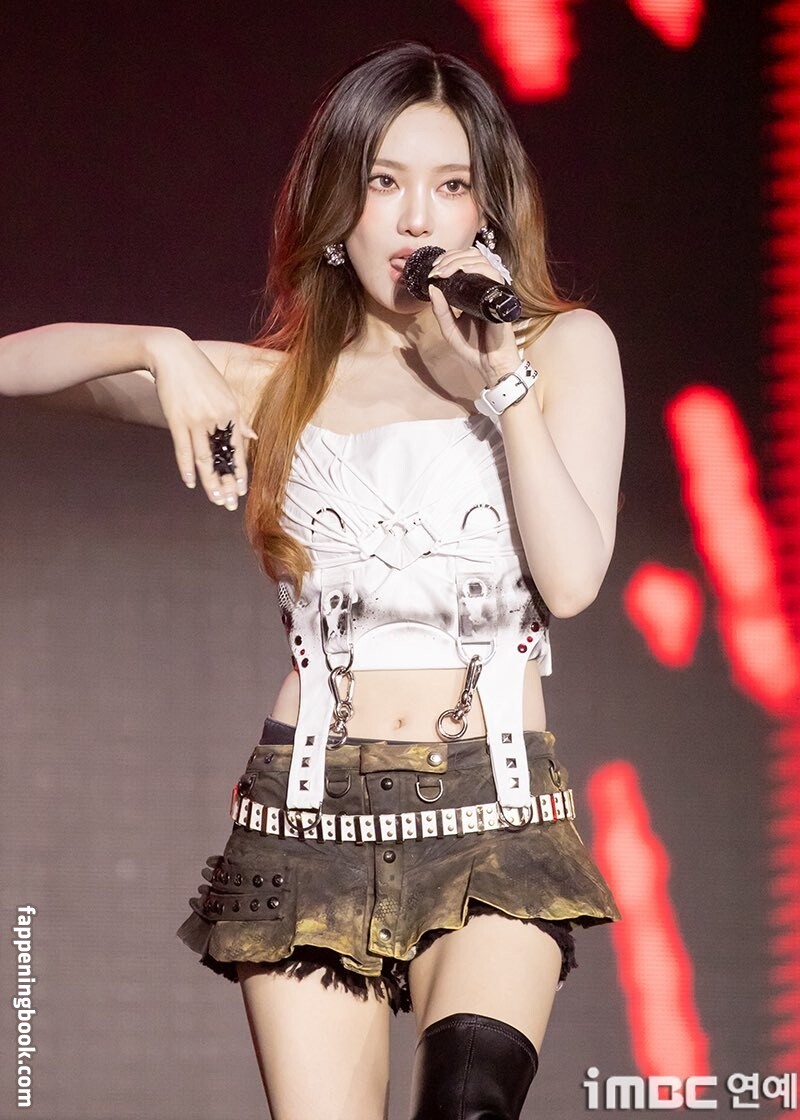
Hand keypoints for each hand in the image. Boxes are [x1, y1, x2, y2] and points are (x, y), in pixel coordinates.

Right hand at [147, 330, 257, 509]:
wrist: (173, 354)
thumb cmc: (200, 374)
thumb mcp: (225, 393)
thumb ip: (238, 418)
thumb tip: (253, 438)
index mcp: (232, 412)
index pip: (238, 449)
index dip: (240, 472)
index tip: (242, 491)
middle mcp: (217, 418)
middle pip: (223, 459)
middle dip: (226, 485)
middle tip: (229, 505)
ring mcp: (197, 420)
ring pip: (204, 459)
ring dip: (209, 483)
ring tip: (214, 499)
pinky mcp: (177, 420)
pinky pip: (183, 449)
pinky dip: (186, 468)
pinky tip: (190, 483)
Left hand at [426, 247, 521, 386]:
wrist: (490, 365)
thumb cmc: (473, 348)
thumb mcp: (449, 328)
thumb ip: (440, 310)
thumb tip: (431, 287)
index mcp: (472, 291)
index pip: (463, 263)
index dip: (447, 260)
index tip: (433, 270)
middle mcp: (483, 287)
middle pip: (472, 256)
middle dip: (451, 258)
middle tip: (436, 270)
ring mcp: (493, 291)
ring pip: (481, 261)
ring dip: (460, 261)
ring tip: (444, 271)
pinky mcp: (501, 297)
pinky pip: (493, 275)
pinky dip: (478, 268)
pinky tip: (464, 271)